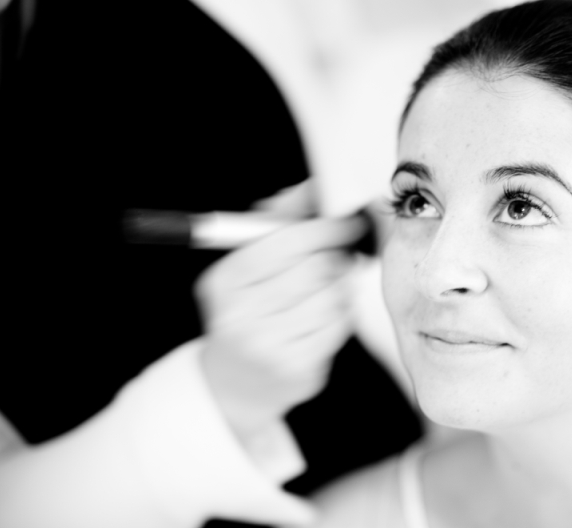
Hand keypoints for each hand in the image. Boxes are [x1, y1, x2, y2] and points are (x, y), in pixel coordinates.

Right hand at [196, 181, 367, 440]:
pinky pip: (340, 325)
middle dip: (336, 254)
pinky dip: (341, 313)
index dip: (326, 228)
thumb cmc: (247, 309)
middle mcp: (241, 316)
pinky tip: (325, 313)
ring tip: (327, 287)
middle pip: (315, 267)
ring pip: (333, 296)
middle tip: (341, 251)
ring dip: (340, 285)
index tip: (346, 222)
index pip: (288, 242)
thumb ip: (278, 220)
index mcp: (225, 282)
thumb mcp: (246, 263)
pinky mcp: (298, 369)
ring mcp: (269, 346)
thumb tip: (317, 188)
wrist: (234, 382)